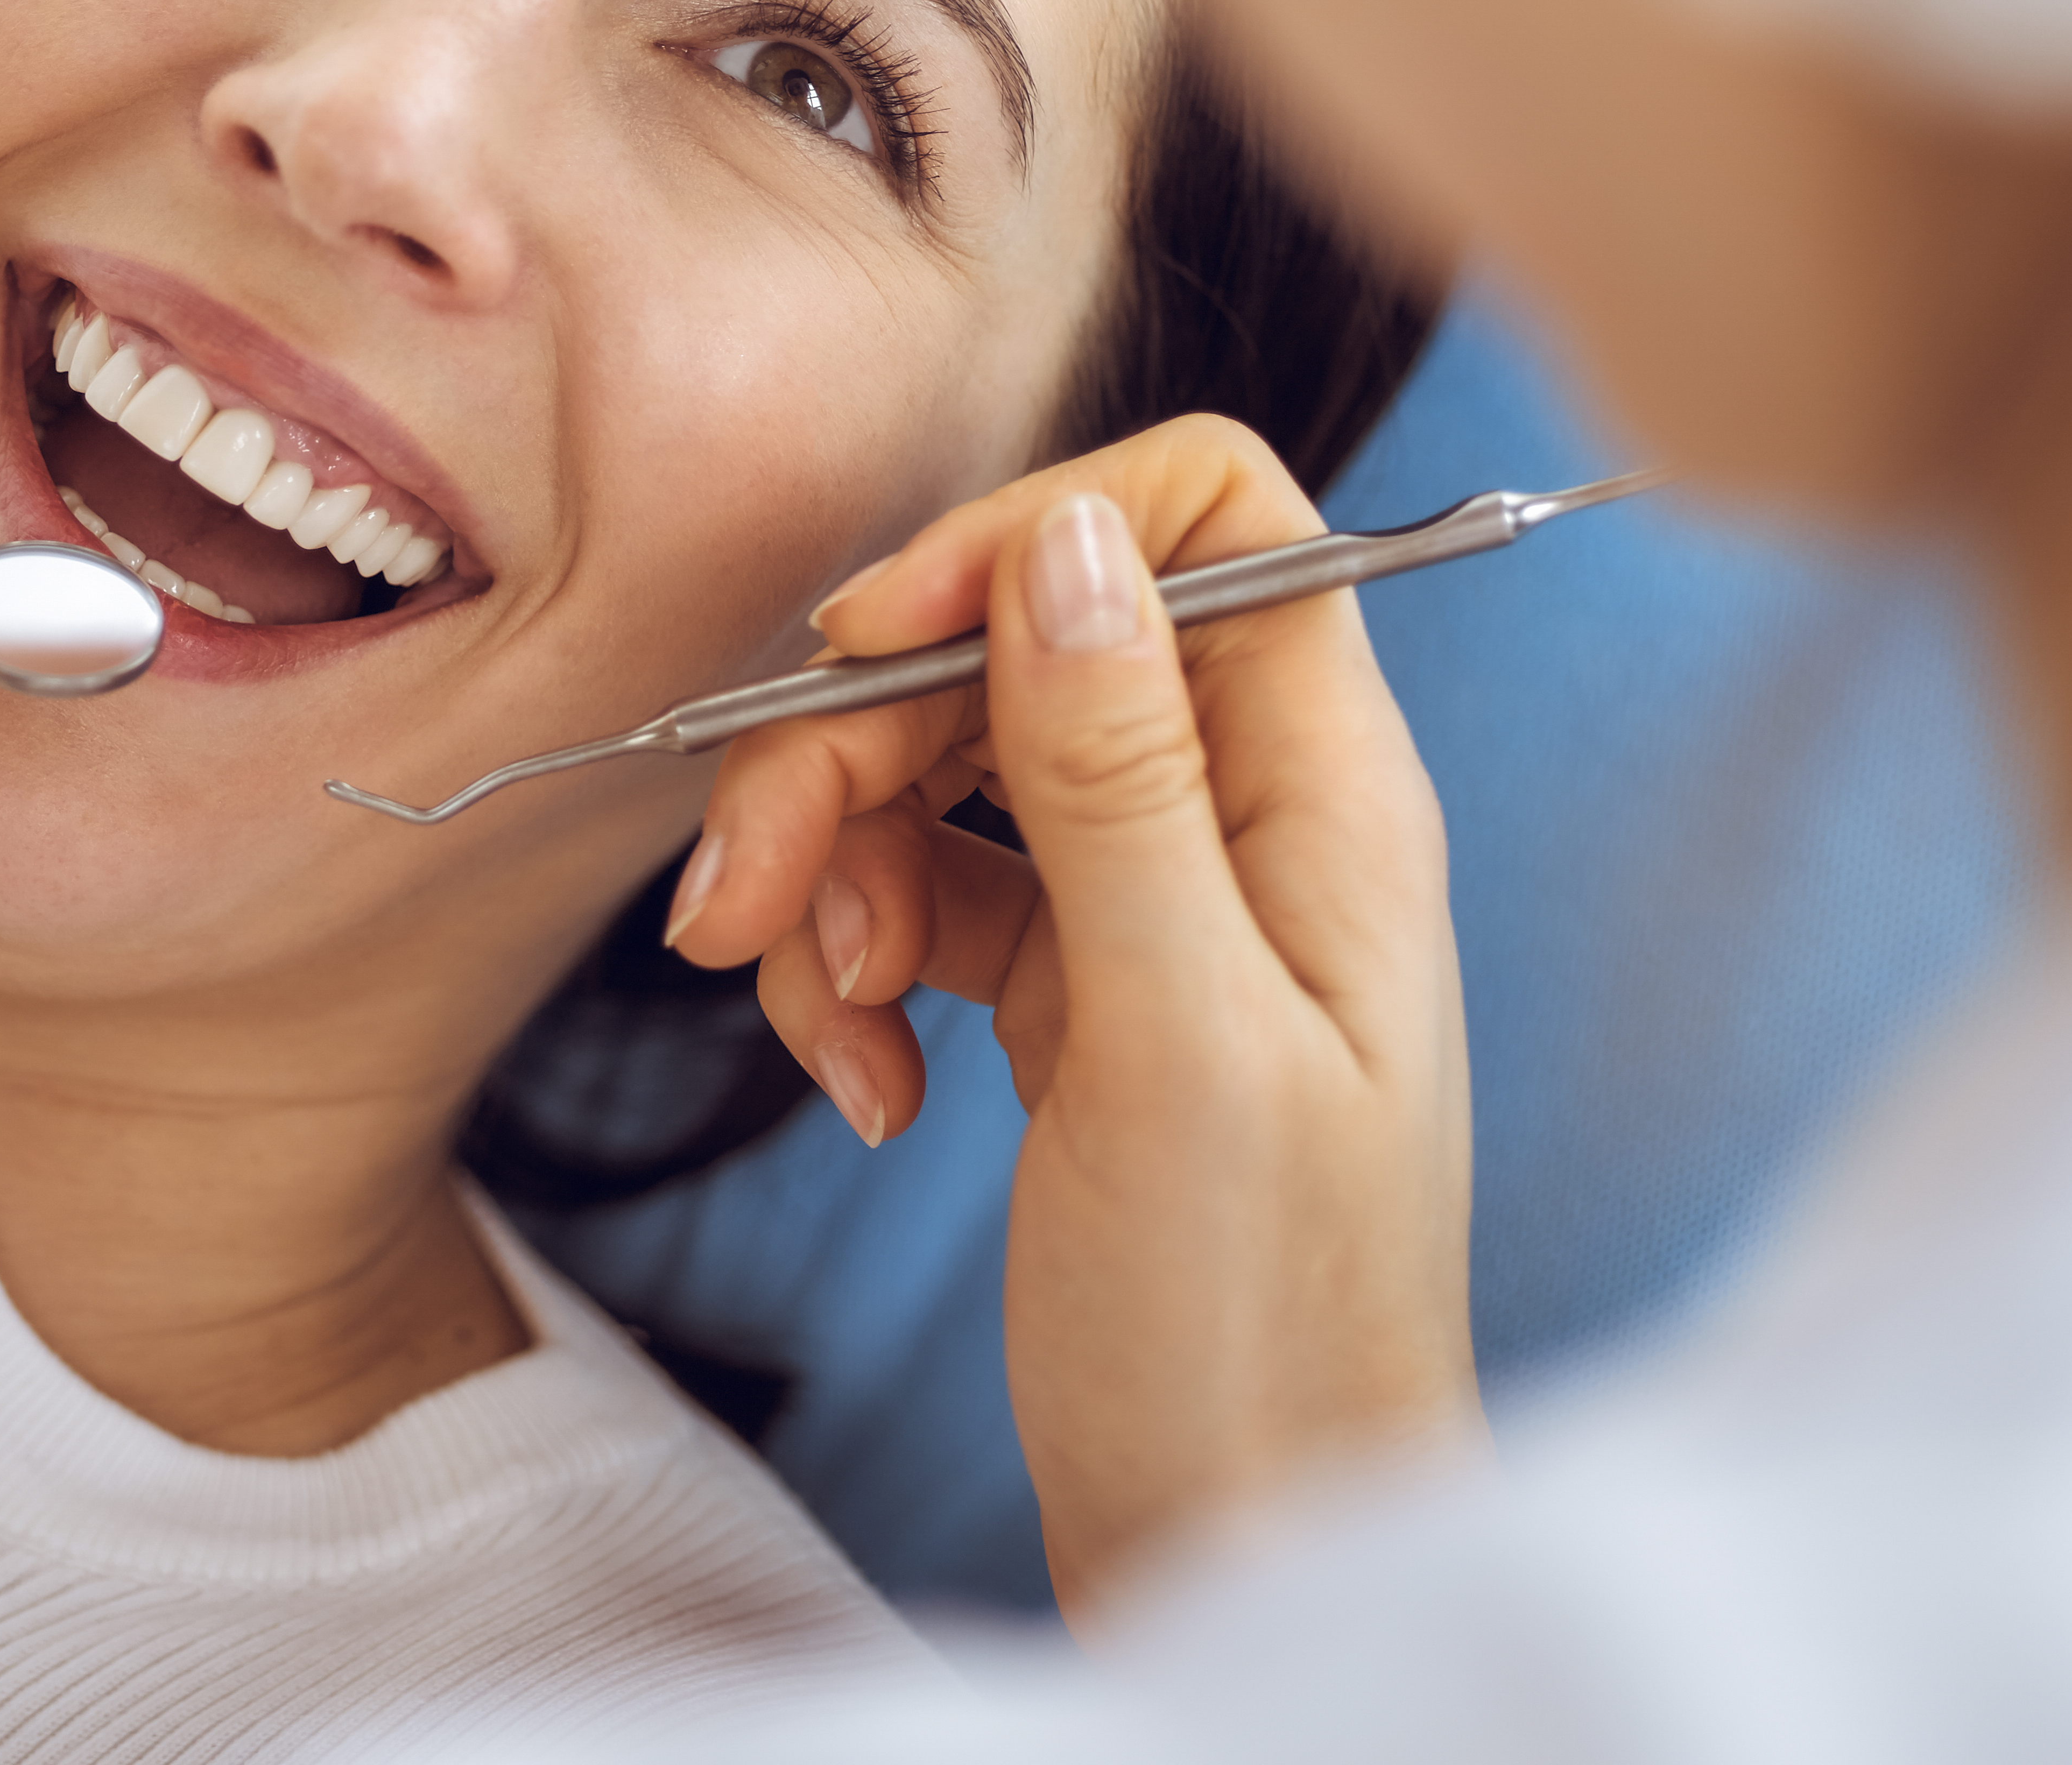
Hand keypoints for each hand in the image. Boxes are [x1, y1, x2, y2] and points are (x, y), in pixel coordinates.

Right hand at [663, 415, 1479, 1623]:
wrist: (1243, 1547)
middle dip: (850, 752)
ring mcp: (1153, 903)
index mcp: (1326, 794)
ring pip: (941, 773)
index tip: (867, 648)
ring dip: (833, 875)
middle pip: (1013, 648)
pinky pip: (923, 904)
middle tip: (745, 900)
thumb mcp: (1184, 1040)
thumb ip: (1121, 778)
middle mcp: (1246, 817)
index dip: (1021, 539)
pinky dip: (859, 975)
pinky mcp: (1072, 992)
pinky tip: (868, 1090)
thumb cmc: (1259, 1331)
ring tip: (822, 1026)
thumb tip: (1073, 537)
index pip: (1199, 523)